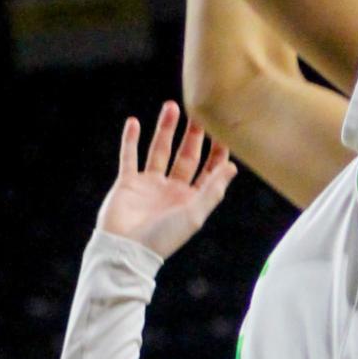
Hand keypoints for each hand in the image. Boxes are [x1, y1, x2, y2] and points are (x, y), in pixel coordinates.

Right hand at [97, 103, 235, 258]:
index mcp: (191, 198)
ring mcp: (149, 184)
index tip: (223, 128)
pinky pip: (129, 157)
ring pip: (159, 150)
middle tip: (198, 111)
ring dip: (165, 129)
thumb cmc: (163, 238)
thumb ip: (212, 190)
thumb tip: (232, 167)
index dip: (217, 150)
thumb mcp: (193, 215)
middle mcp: (172, 189)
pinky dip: (130, 140)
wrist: (125, 251)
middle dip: (193, 134)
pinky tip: (134, 122)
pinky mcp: (128, 183)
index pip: (209, 169)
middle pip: (186, 155)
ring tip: (171, 106)